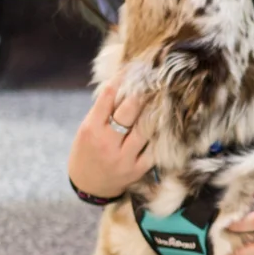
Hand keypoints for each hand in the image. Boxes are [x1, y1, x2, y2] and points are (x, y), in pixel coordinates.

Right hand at [67, 75, 153, 199]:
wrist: (88, 186)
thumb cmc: (87, 151)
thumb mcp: (87, 129)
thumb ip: (103, 110)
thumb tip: (123, 82)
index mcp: (91, 129)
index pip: (107, 97)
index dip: (121, 79)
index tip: (133, 68)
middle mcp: (107, 143)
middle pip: (129, 111)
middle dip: (142, 92)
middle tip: (153, 78)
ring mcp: (123, 158)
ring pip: (145, 129)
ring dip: (155, 111)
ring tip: (163, 97)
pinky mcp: (137, 169)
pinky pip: (154, 149)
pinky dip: (159, 135)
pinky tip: (166, 124)